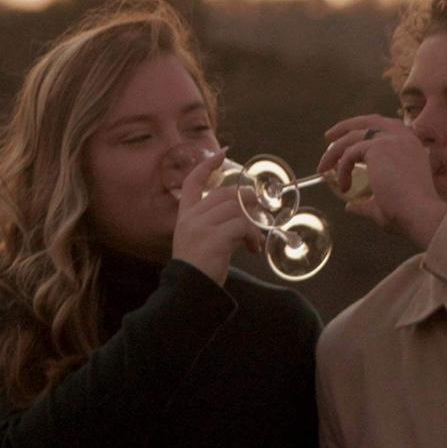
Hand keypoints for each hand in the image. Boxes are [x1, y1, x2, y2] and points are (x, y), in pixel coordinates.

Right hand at [171, 148, 264, 285]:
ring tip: (255, 242)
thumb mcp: (201, 244)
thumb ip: (216, 226)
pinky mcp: (213, 238)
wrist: (189, 294)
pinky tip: (253, 249)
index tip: (222, 154)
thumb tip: (246, 218)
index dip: (207, 166)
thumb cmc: (199, 272)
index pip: (192, 182)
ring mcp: (200, 227)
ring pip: (237, 209)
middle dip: (248, 201)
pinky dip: (253, 236)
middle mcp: (191, 218)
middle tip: (261, 215)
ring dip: (253, 224)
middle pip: (225, 194)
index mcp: (185, 217)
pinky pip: (242, 226)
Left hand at [319, 115, 446, 248]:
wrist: (419, 213)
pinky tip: (344, 185)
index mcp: (410, 144)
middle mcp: (403, 136)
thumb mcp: (384, 204)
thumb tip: (351, 207)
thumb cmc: (408, 213)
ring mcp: (391, 138)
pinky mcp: (379, 146)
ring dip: (334, 152)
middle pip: (368, 120)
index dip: (364, 129)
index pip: (384, 126)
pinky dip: (342, 169)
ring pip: (353, 136)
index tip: (347, 138)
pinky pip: (350, 153)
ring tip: (323, 168)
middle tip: (328, 137)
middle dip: (345, 127)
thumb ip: (367, 203)